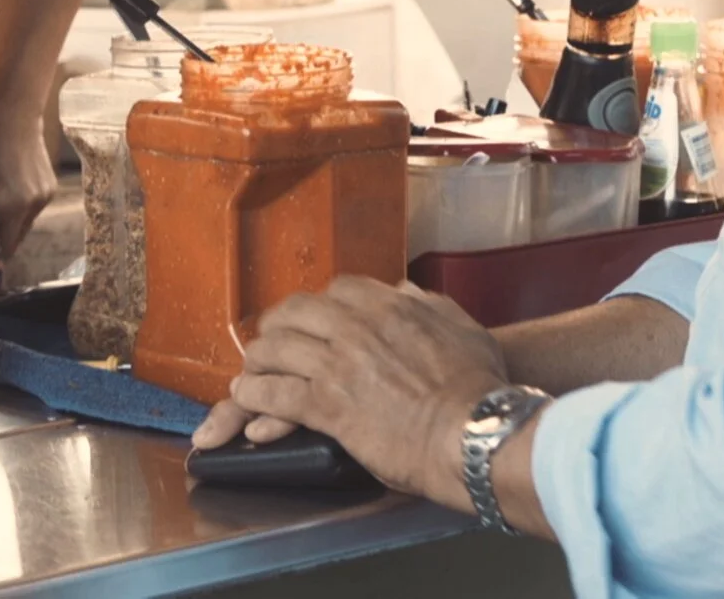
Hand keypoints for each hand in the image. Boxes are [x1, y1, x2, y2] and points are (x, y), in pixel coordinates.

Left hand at [0, 98, 56, 259]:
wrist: (12, 108)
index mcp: (8, 204)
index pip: (2, 249)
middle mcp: (30, 205)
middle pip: (14, 240)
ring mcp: (43, 196)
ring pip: (24, 224)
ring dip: (9, 223)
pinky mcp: (50, 187)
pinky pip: (32, 208)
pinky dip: (20, 207)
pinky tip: (7, 193)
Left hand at [192, 277, 507, 510]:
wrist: (472, 434)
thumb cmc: (478, 387)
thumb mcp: (464, 328)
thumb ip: (430, 306)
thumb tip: (406, 291)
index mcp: (389, 306)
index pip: (338, 289)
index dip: (321, 305)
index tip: (316, 318)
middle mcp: (356, 327)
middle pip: (294, 312)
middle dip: (278, 325)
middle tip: (272, 340)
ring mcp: (337, 365)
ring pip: (275, 349)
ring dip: (258, 360)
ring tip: (251, 371)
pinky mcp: (326, 406)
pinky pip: (273, 393)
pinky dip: (253, 395)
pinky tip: (245, 398)